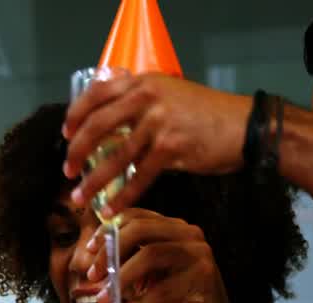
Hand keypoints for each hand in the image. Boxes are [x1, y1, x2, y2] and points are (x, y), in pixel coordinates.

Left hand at [64, 74, 251, 217]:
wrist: (247, 126)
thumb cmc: (207, 115)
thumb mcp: (170, 94)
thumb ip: (140, 101)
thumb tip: (106, 120)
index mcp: (143, 82)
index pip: (96, 94)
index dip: (76, 115)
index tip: (65, 134)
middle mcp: (148, 97)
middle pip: (97, 125)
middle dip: (77, 151)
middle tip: (68, 170)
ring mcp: (159, 122)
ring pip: (115, 156)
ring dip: (93, 180)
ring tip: (79, 197)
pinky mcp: (171, 148)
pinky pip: (138, 176)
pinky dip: (122, 196)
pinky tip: (111, 210)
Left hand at [80, 208, 240, 302]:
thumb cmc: (172, 300)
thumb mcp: (144, 276)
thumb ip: (125, 262)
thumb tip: (90, 258)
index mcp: (171, 227)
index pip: (134, 216)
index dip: (107, 230)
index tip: (88, 250)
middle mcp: (187, 233)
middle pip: (139, 229)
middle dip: (109, 252)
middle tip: (93, 276)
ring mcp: (198, 253)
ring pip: (150, 254)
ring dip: (121, 278)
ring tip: (105, 298)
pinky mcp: (204, 276)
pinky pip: (164, 287)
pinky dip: (140, 302)